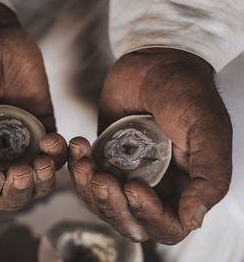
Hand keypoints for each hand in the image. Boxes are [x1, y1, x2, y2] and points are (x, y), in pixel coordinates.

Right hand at [0, 3, 66, 209]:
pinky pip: (56, 154)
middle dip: (17, 191)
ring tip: (43, 160)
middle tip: (22, 172)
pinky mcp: (42, 129)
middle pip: (7, 194)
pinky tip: (54, 139)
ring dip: (42, 179)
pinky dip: (59, 154)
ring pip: (35, 181)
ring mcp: (19, 145)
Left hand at [68, 48, 231, 243]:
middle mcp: (155, 186)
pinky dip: (77, 167)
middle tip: (100, 178)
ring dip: (88, 188)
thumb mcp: (207, 130)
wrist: (155, 62)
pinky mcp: (105, 157)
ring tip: (84, 160)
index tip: (134, 187)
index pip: (166, 225)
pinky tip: (78, 145)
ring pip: (102, 202)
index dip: (148, 216)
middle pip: (128, 219)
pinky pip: (86, 177)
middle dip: (110, 204)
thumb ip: (209, 176)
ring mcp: (127, 172)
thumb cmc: (187, 92)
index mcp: (184, 187)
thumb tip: (193, 221)